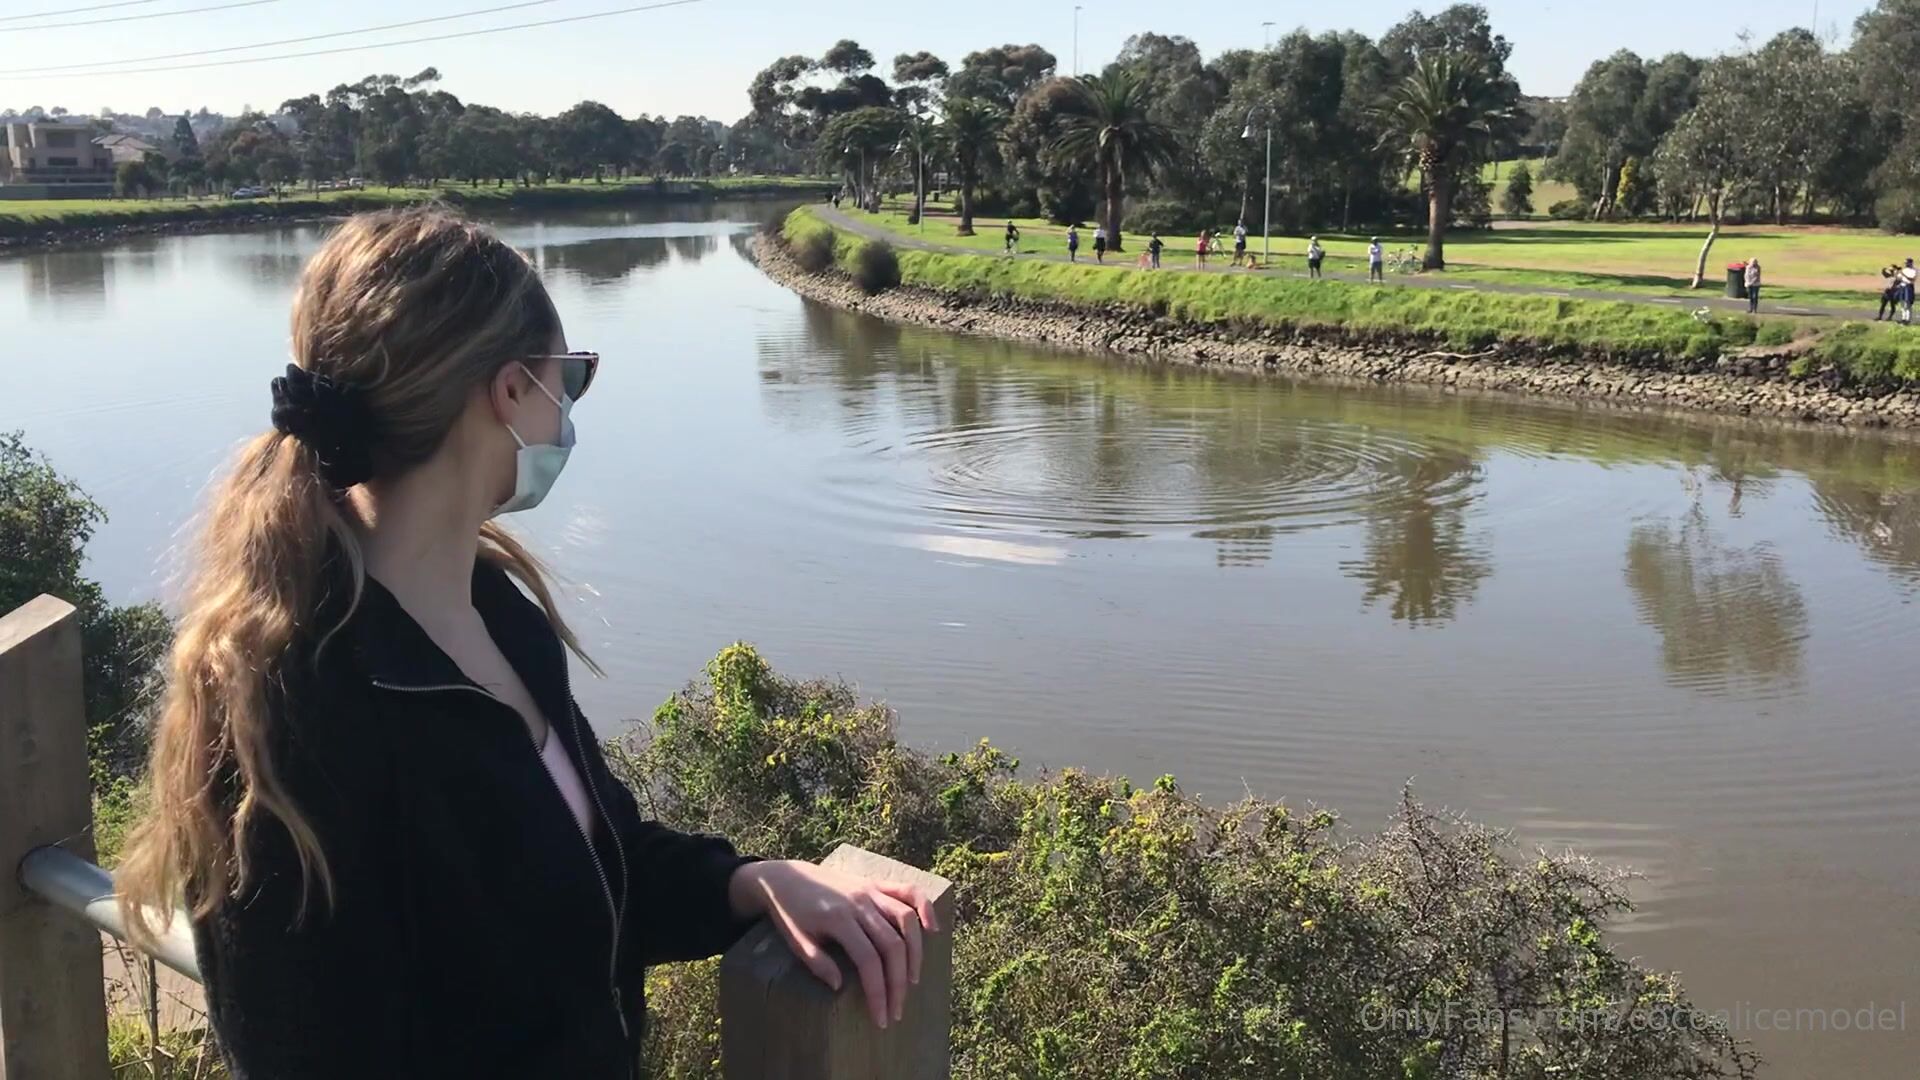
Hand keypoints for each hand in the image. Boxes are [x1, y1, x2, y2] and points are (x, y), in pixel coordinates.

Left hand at [728, 860, 939, 1029]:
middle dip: (898, 983)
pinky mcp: (875, 883)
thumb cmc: (789, 914)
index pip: (868, 961)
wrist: (784, 877)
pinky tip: (933, 929)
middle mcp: (860, 903)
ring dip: (915, 953)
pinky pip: (908, 891)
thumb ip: (818, 963)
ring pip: (906, 920)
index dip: (878, 992)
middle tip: (897, 1010)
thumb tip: (840, 987)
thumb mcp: (796, 941)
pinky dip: (925, 907)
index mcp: (838, 919)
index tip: (880, 1018)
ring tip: (912, 980)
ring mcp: (870, 891)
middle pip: (892, 945)